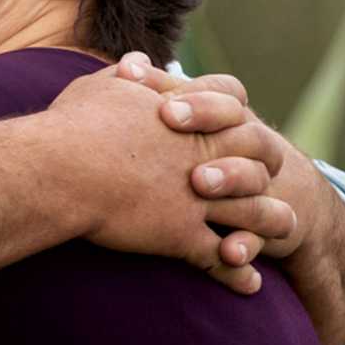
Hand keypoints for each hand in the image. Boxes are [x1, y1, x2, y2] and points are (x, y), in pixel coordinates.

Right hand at [44, 66, 295, 294]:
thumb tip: (136, 60)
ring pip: (255, 210)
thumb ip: (126, 75)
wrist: (61, 169)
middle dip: (268, 162)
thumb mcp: (100, 87)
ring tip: (282, 228)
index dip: (233, 107)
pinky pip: (221, 259)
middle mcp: (202, 152)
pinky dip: (238, 274)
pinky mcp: (182, 234)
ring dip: (271, 221)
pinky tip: (249, 283)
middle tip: (268, 174)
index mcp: (186, 111)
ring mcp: (197, 197)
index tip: (232, 117)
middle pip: (262, 151)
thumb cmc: (74, 126)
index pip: (231, 96)